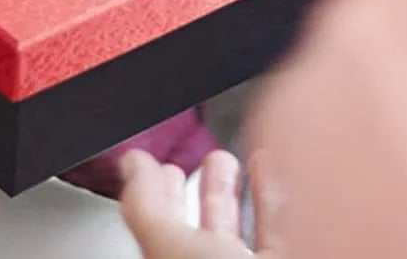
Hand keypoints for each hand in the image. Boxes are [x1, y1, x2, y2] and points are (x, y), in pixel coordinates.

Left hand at [121, 149, 286, 258]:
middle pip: (199, 238)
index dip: (154, 201)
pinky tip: (266, 170)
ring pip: (236, 234)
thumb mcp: (169, 248)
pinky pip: (276, 228)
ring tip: (225, 159)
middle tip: (195, 163)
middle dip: (196, 195)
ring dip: (230, 192)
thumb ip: (145, 206)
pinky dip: (270, 195)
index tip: (155, 170)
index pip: (159, 239)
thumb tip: (130, 165)